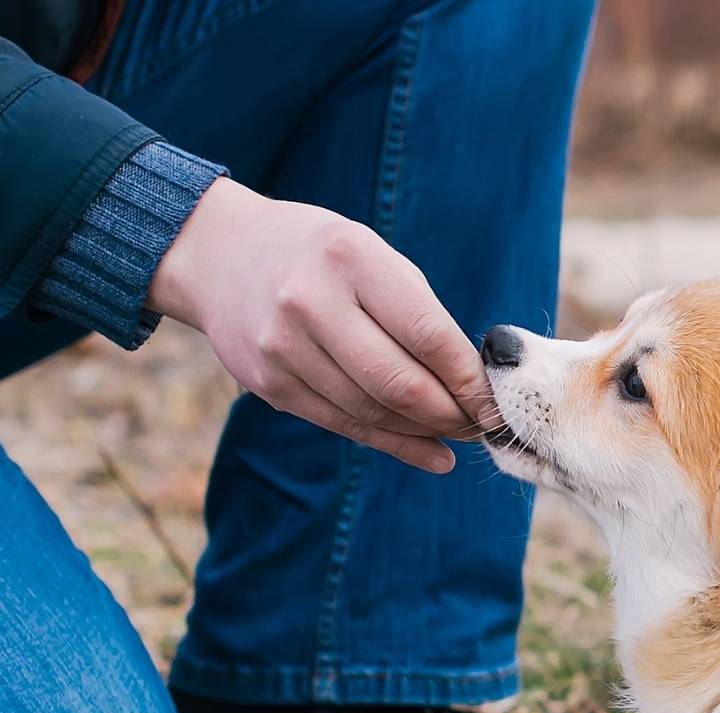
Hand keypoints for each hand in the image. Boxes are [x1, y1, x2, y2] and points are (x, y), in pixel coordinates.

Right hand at [148, 178, 485, 473]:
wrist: (220, 255)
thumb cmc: (318, 254)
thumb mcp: (370, 254)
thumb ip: (419, 311)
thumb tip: (473, 381)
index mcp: (349, 259)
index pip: (427, 334)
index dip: (469, 378)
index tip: (499, 400)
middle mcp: (310, 303)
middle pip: (400, 384)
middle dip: (453, 414)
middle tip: (485, 426)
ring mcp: (282, 348)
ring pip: (373, 412)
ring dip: (426, 432)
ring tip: (461, 434)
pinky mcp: (268, 385)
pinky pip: (344, 425)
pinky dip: (394, 443)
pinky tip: (430, 452)